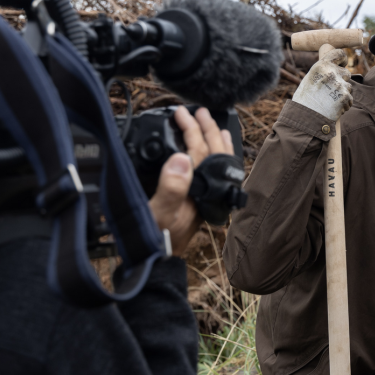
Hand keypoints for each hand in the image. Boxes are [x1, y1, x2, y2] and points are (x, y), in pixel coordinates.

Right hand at [148, 107, 232, 255]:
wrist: (156, 263)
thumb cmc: (156, 238)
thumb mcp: (159, 212)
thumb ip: (172, 186)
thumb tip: (182, 158)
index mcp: (200, 189)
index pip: (200, 150)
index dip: (190, 128)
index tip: (180, 112)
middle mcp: (207, 191)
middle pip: (213, 153)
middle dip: (207, 129)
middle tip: (199, 111)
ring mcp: (205, 197)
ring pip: (217, 163)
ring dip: (214, 141)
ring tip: (214, 126)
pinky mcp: (199, 202)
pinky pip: (211, 172)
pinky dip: (212, 158)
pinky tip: (207, 156)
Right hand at [291, 47, 352, 122]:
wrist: (305, 117)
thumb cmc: (305, 100)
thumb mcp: (311, 79)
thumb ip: (324, 73)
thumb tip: (336, 69)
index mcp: (321, 65)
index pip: (339, 54)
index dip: (343, 59)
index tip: (343, 63)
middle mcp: (332, 73)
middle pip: (346, 73)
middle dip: (342, 81)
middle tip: (332, 90)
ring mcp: (340, 85)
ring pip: (348, 87)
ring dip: (342, 93)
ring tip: (330, 102)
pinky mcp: (346, 97)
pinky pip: (350, 99)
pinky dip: (344, 104)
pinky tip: (333, 108)